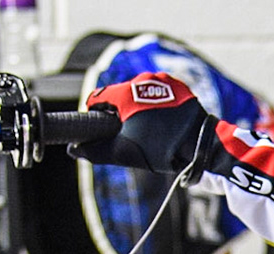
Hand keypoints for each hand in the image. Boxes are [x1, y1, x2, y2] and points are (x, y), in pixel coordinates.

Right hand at [73, 73, 220, 176]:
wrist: (200, 144)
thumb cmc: (161, 149)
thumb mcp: (124, 153)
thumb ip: (95, 151)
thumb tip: (73, 150)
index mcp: (125, 93)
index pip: (97, 98)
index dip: (95, 116)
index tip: (102, 131)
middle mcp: (142, 80)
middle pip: (119, 95)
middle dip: (119, 114)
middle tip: (128, 135)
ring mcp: (162, 81)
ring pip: (139, 94)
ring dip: (138, 109)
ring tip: (149, 131)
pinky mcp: (178, 86)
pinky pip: (159, 94)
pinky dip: (156, 106)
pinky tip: (163, 123)